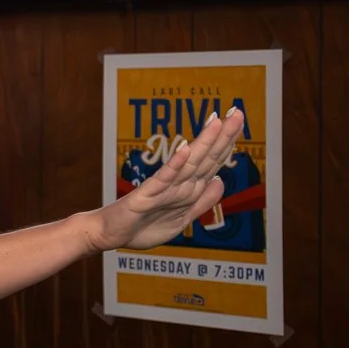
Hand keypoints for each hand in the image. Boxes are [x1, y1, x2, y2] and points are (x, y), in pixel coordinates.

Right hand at [89, 109, 246, 251]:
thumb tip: (220, 181)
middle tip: (237, 111)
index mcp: (187, 189)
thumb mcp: (181, 219)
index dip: (227, 143)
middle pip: (205, 157)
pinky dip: (174, 164)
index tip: (239, 121)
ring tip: (216, 121)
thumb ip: (201, 202)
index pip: (212, 162)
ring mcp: (162, 188)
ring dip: (203, 142)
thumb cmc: (141, 227)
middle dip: (223, 135)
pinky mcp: (145, 195)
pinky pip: (163, 179)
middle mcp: (178, 184)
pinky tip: (184, 149)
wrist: (109, 235)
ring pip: (188, 163)